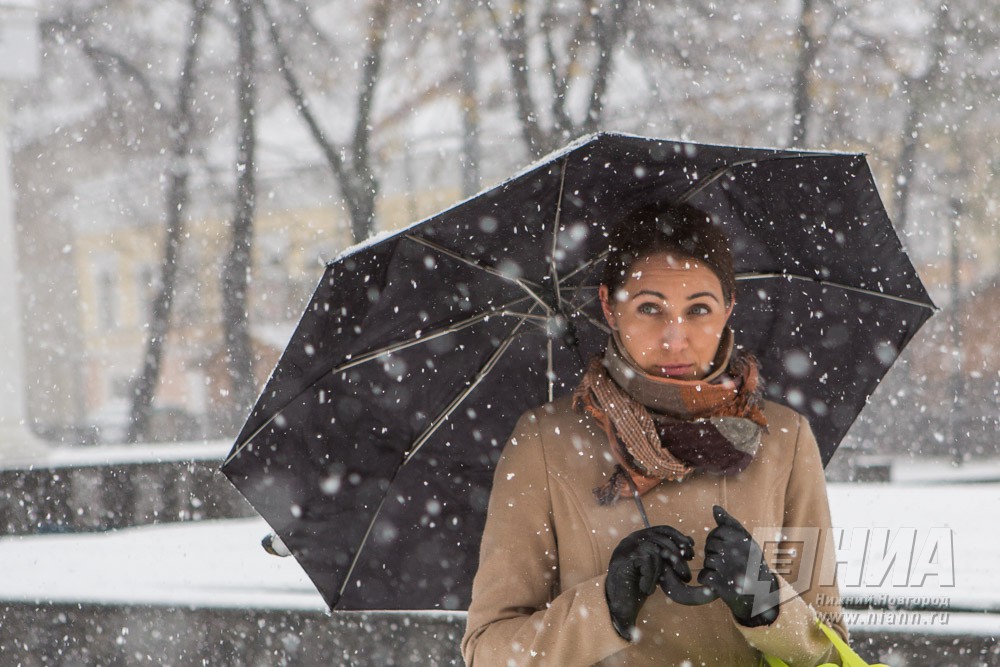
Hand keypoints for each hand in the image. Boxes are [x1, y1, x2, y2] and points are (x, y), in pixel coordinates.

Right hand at [605, 525, 693, 640]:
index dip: (679, 538)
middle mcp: (632, 538)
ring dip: (661, 572)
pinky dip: (650, 578)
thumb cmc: (637, 586)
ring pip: (655, 551)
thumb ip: (668, 555)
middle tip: (685, 576)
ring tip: (658, 586)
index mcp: (640, 538)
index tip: (690, 551)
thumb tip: (690, 541)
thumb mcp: (657, 568)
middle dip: (678, 558)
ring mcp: (627, 546)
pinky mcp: (624, 556)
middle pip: (662, 540)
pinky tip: (646, 589)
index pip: (663, 529)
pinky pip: (647, 561)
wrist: (617, 604)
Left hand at [697, 505, 778, 626]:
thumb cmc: (752, 564)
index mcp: (744, 540)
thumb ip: (729, 523)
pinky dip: (708, 580)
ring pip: (707, 561)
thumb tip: (715, 508)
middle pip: (710, 546)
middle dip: (714, 553)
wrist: (762, 597)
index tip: (728, 548)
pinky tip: (719, 582)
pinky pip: (703, 576)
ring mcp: (728, 570)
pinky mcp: (722, 586)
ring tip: (727, 573)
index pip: (717, 532)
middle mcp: (736, 553)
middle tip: (728, 563)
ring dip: (712, 567)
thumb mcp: (746, 541)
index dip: (719, 540)